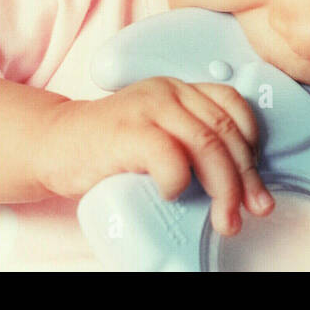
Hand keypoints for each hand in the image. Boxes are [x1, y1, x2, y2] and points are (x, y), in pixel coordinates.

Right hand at [35, 78, 274, 236]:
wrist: (54, 143)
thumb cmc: (110, 148)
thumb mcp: (159, 132)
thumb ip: (190, 141)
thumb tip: (239, 186)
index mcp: (182, 90)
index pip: (234, 107)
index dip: (253, 147)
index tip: (255, 185)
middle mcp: (169, 91)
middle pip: (226, 132)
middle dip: (245, 178)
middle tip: (250, 211)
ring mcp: (148, 107)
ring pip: (207, 144)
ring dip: (224, 188)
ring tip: (224, 219)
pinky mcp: (127, 129)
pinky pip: (170, 155)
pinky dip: (179, 181)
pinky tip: (173, 195)